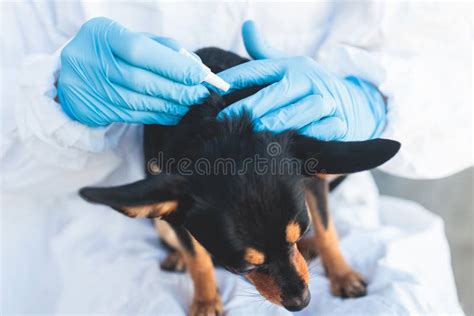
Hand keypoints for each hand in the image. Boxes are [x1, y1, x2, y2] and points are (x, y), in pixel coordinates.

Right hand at [57, 17, 209, 126]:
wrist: (71, 72)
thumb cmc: (111, 51)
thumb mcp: (131, 39)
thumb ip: (163, 48)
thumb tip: (195, 66)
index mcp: (102, 34)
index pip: (140, 51)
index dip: (172, 65)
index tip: (201, 75)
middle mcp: (90, 61)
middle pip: (141, 80)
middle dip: (177, 89)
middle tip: (202, 94)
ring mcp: (89, 87)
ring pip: (138, 102)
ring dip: (170, 106)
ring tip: (192, 105)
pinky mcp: (93, 109)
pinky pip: (133, 116)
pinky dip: (158, 116)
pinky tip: (175, 114)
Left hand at [219, 21, 385, 140]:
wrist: (353, 106)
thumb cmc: (310, 89)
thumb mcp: (290, 68)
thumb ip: (265, 54)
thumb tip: (247, 26)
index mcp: (293, 66)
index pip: (258, 70)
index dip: (234, 80)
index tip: (212, 91)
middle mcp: (310, 80)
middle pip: (276, 93)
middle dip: (249, 108)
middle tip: (225, 121)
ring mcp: (327, 101)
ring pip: (300, 111)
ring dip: (277, 123)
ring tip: (253, 133)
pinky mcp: (340, 123)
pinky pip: (323, 130)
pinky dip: (307, 136)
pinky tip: (288, 143)